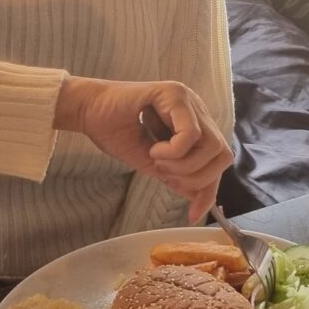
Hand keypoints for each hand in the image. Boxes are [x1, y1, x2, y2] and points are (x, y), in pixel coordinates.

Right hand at [55, 76, 232, 223]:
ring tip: (157, 160)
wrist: (86, 110)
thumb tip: (198, 196)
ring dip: (184, 165)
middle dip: (197, 178)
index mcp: (193, 123)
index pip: (216, 160)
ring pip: (212, 146)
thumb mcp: (151, 162)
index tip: (193, 214)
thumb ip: (175, 176)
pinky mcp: (174, 94)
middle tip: (164, 175)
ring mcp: (188, 100)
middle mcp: (196, 110)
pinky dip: (174, 152)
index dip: (209, 190)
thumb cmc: (113, 130)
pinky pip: (191, 135)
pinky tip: (153, 149)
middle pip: (223, 155)